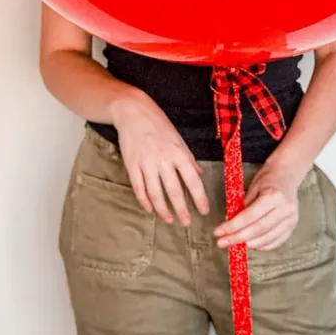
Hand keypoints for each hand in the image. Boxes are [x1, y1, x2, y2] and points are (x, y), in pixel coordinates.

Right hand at [111, 88, 209, 226]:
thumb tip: (199, 175)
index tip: (204, 211)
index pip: (193, 180)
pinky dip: (145, 201)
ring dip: (163, 210)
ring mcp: (146, 163)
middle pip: (174, 191)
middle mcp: (163, 160)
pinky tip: (150, 209)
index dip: (199, 198)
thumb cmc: (158, 124)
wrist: (133, 112)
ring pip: (155, 194)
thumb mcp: (178, 139)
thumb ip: (188, 158)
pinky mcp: (132, 165)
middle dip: (181, 210)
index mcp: (179, 152)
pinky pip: (139, 188)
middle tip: (186, 222)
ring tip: (169, 219)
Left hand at [214, 155, 302, 250]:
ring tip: (234, 243)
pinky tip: (250, 244)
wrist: (287, 174)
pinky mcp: (293, 226)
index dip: (233, 226)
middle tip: (222, 242)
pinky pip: (276, 241)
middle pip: (258, 230)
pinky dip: (262, 245)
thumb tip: (229, 222)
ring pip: (267, 238)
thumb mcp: (252, 186)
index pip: (250, 216)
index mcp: (273, 196)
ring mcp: (291, 219)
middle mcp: (284, 209)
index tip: (219, 232)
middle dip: (237, 238)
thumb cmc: (268, 178)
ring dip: (249, 244)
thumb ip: (242, 205)